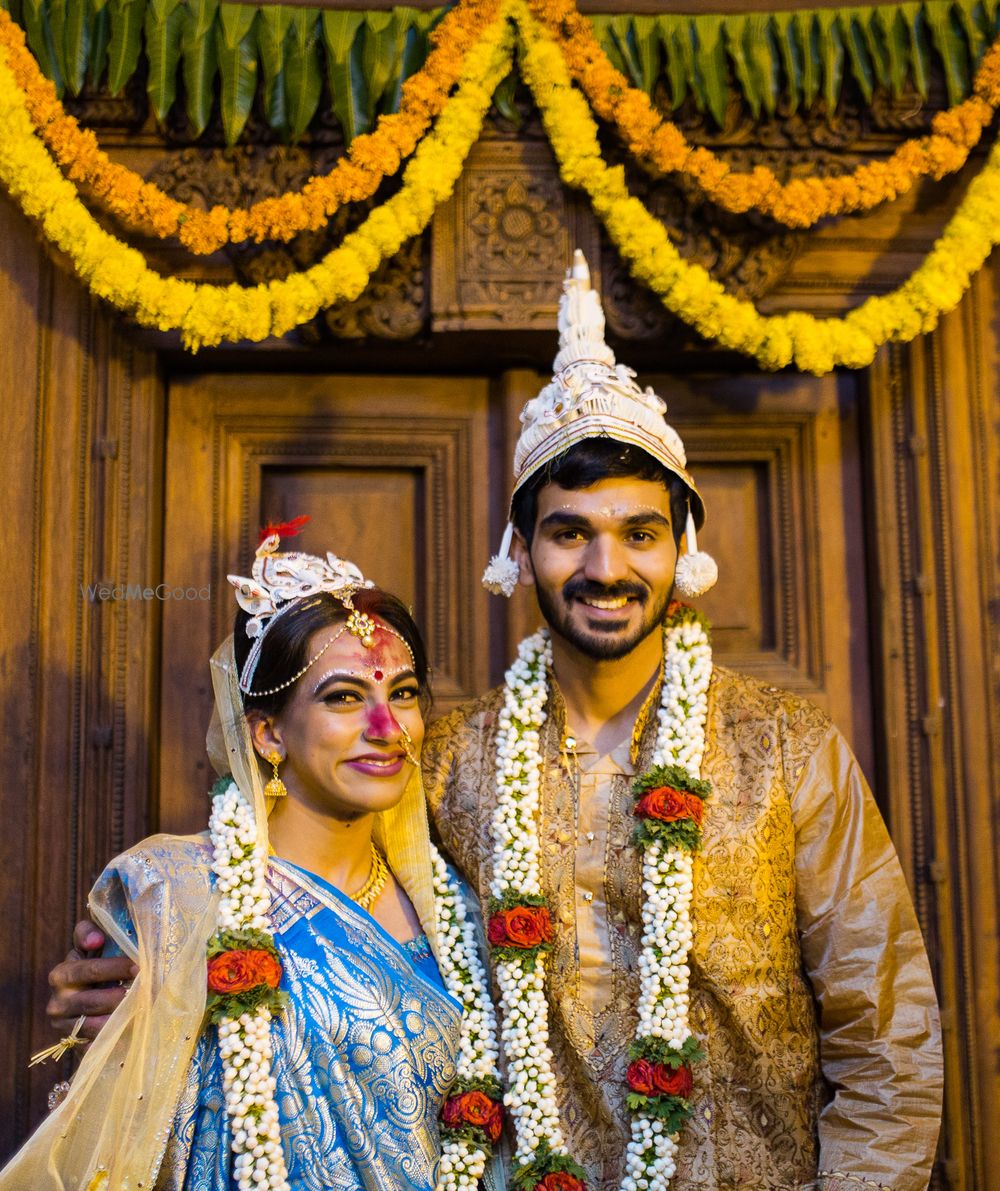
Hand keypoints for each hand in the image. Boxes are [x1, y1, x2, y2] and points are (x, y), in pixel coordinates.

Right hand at [46, 919, 137, 1039]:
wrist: (85, 1002)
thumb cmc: (93, 967)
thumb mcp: (88, 947)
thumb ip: (89, 933)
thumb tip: (96, 939)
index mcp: (61, 975)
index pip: (91, 971)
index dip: (116, 968)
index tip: (139, 966)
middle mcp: (57, 1003)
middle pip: (96, 1001)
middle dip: (124, 995)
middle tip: (147, 988)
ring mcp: (65, 1027)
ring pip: (97, 1025)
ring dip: (122, 1018)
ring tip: (142, 1007)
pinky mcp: (75, 1045)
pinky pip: (97, 1043)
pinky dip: (116, 1035)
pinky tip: (131, 1027)